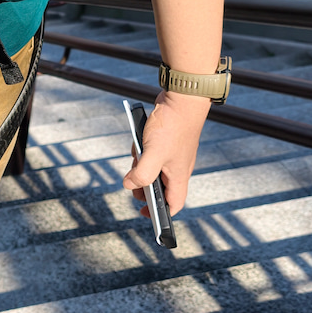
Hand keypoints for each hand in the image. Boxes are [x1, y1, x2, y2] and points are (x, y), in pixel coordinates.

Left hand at [122, 91, 208, 215]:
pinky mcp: (166, 141)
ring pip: (153, 168)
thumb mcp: (153, 154)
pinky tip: (139, 141)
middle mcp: (177, 167)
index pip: (174, 203)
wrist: (182, 98)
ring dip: (141, 165)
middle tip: (132, 183)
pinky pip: (150, 153)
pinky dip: (142, 150)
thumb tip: (129, 185)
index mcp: (178, 176)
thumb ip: (141, 174)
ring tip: (137, 155)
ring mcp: (172, 154)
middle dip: (143, 186)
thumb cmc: (172, 126)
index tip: (145, 214)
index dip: (161, 213)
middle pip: (160, 187)